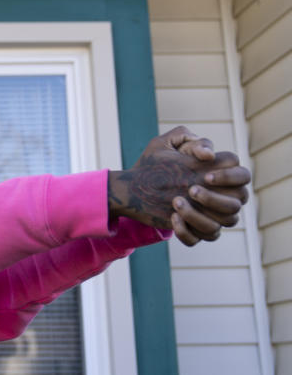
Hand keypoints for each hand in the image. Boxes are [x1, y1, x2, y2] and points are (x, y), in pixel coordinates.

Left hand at [108, 127, 249, 244]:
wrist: (133, 187)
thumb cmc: (153, 165)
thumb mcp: (164, 145)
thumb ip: (186, 138)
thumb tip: (209, 154)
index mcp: (219, 173)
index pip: (242, 175)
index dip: (229, 176)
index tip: (206, 175)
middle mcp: (220, 194)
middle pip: (239, 201)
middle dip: (215, 198)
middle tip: (190, 190)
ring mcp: (210, 213)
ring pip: (227, 221)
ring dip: (201, 215)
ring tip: (175, 202)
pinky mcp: (197, 228)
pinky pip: (207, 236)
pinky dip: (190, 231)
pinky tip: (172, 218)